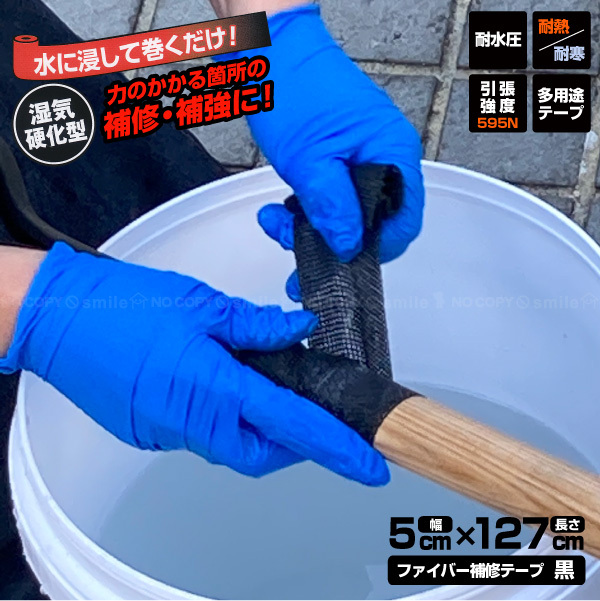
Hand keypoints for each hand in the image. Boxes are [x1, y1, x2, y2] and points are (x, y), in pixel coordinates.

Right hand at [0, 243, 387, 483]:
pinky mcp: (150, 430)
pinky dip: (223, 420)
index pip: (292, 425)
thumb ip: (257, 325)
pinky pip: (200, 436)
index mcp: (213, 388)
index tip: (367, 462)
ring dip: (257, 429)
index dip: (335, 445)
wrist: (58, 317)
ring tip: (271, 391)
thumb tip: (299, 329)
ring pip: (230, 446)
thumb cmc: (125, 305)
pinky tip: (224, 387)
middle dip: (294, 443)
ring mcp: (166, 433)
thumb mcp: (204, 304)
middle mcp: (191, 422)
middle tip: (315, 416)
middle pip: (261, 453)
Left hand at [237, 5, 424, 298]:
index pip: (402, 222)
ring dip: (311, 226)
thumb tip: (349, 248)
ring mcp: (363, 158)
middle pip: (373, 222)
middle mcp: (385, 158)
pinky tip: (281, 207)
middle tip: (292, 241)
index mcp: (393, 156)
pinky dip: (307, 209)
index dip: (374, 249)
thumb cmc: (294, 89)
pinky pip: (333, 198)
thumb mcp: (311, 162)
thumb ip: (333, 211)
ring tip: (276, 219)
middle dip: (331, 240)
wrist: (270, 49)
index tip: (341, 264)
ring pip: (347, 214)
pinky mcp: (341, 158)